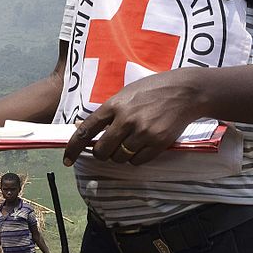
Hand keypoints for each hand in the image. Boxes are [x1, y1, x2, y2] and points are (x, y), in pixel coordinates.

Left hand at [62, 68, 204, 166]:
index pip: (86, 130)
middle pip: (101, 151)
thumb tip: (83, 129)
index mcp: (113, 105)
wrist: (185, 91)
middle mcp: (125, 120)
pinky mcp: (158, 142)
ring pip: (119, 158)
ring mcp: (142, 132)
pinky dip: (136, 158)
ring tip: (130, 142)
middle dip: (102, 153)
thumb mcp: (125, 94)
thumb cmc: (152, 90)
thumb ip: (106, 112)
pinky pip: (137, 161)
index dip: (73, 147)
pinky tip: (143, 146)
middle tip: (109, 148)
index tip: (67, 160)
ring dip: (120, 156)